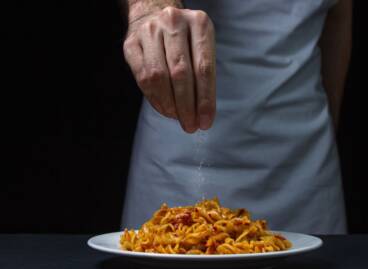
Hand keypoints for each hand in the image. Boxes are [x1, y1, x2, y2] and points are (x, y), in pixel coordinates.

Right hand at [124, 6, 215, 132]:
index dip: (205, 99)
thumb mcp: (202, 48)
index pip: (204, 68)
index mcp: (199, 22)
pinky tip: (163, 109)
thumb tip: (202, 115)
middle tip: (191, 125)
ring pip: (159, 77)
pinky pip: (142, 77)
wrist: (153, 14)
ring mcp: (149, 31)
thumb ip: (204, 77)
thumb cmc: (185, 39)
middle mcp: (173, 22)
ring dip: (169, 104)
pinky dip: (154, 98)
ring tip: (177, 117)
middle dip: (187, 106)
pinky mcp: (131, 43)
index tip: (206, 122)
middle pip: (181, 73)